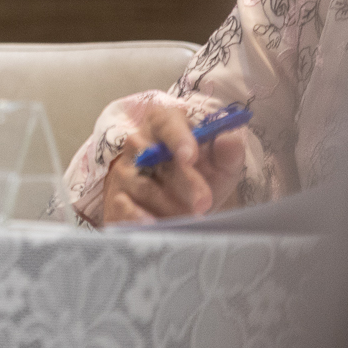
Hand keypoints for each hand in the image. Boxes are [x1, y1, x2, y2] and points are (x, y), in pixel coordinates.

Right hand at [100, 94, 245, 224]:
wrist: (183, 209)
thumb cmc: (202, 179)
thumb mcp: (221, 166)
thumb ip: (229, 153)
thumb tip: (231, 139)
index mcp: (165, 125)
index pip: (166, 122)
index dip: (177, 137)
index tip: (190, 157)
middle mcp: (139, 143)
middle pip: (153, 155)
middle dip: (182, 180)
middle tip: (204, 202)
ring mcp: (124, 171)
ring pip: (143, 185)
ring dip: (170, 205)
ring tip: (192, 219)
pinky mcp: (117, 197)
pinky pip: (123, 206)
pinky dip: (138, 216)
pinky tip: (154, 225)